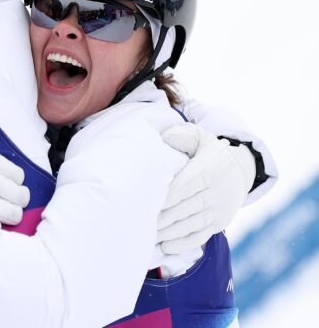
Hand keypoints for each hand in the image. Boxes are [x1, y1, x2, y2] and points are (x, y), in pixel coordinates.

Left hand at [157, 123, 254, 253]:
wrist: (242, 169)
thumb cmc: (212, 153)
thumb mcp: (201, 138)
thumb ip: (183, 136)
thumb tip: (165, 138)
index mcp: (208, 171)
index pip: (184, 186)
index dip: (166, 196)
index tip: (147, 201)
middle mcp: (215, 192)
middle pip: (185, 207)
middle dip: (162, 217)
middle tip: (141, 222)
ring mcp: (218, 210)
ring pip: (191, 224)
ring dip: (169, 232)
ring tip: (148, 236)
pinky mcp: (219, 223)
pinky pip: (201, 236)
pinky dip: (183, 243)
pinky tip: (166, 246)